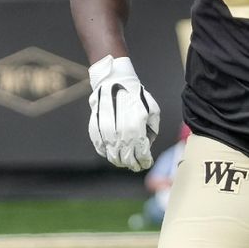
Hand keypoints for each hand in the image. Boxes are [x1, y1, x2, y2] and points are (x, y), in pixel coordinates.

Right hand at [87, 55, 159, 171]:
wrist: (114, 82)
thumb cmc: (135, 95)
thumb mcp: (153, 109)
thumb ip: (153, 129)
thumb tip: (148, 144)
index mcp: (136, 127)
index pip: (141, 152)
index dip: (145, 161)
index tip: (146, 163)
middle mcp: (120, 132)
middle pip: (126, 157)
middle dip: (133, 164)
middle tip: (136, 165)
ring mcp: (106, 132)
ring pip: (112, 156)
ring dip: (120, 161)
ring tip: (125, 161)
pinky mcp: (95, 130)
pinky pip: (100, 148)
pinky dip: (107, 153)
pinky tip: (112, 153)